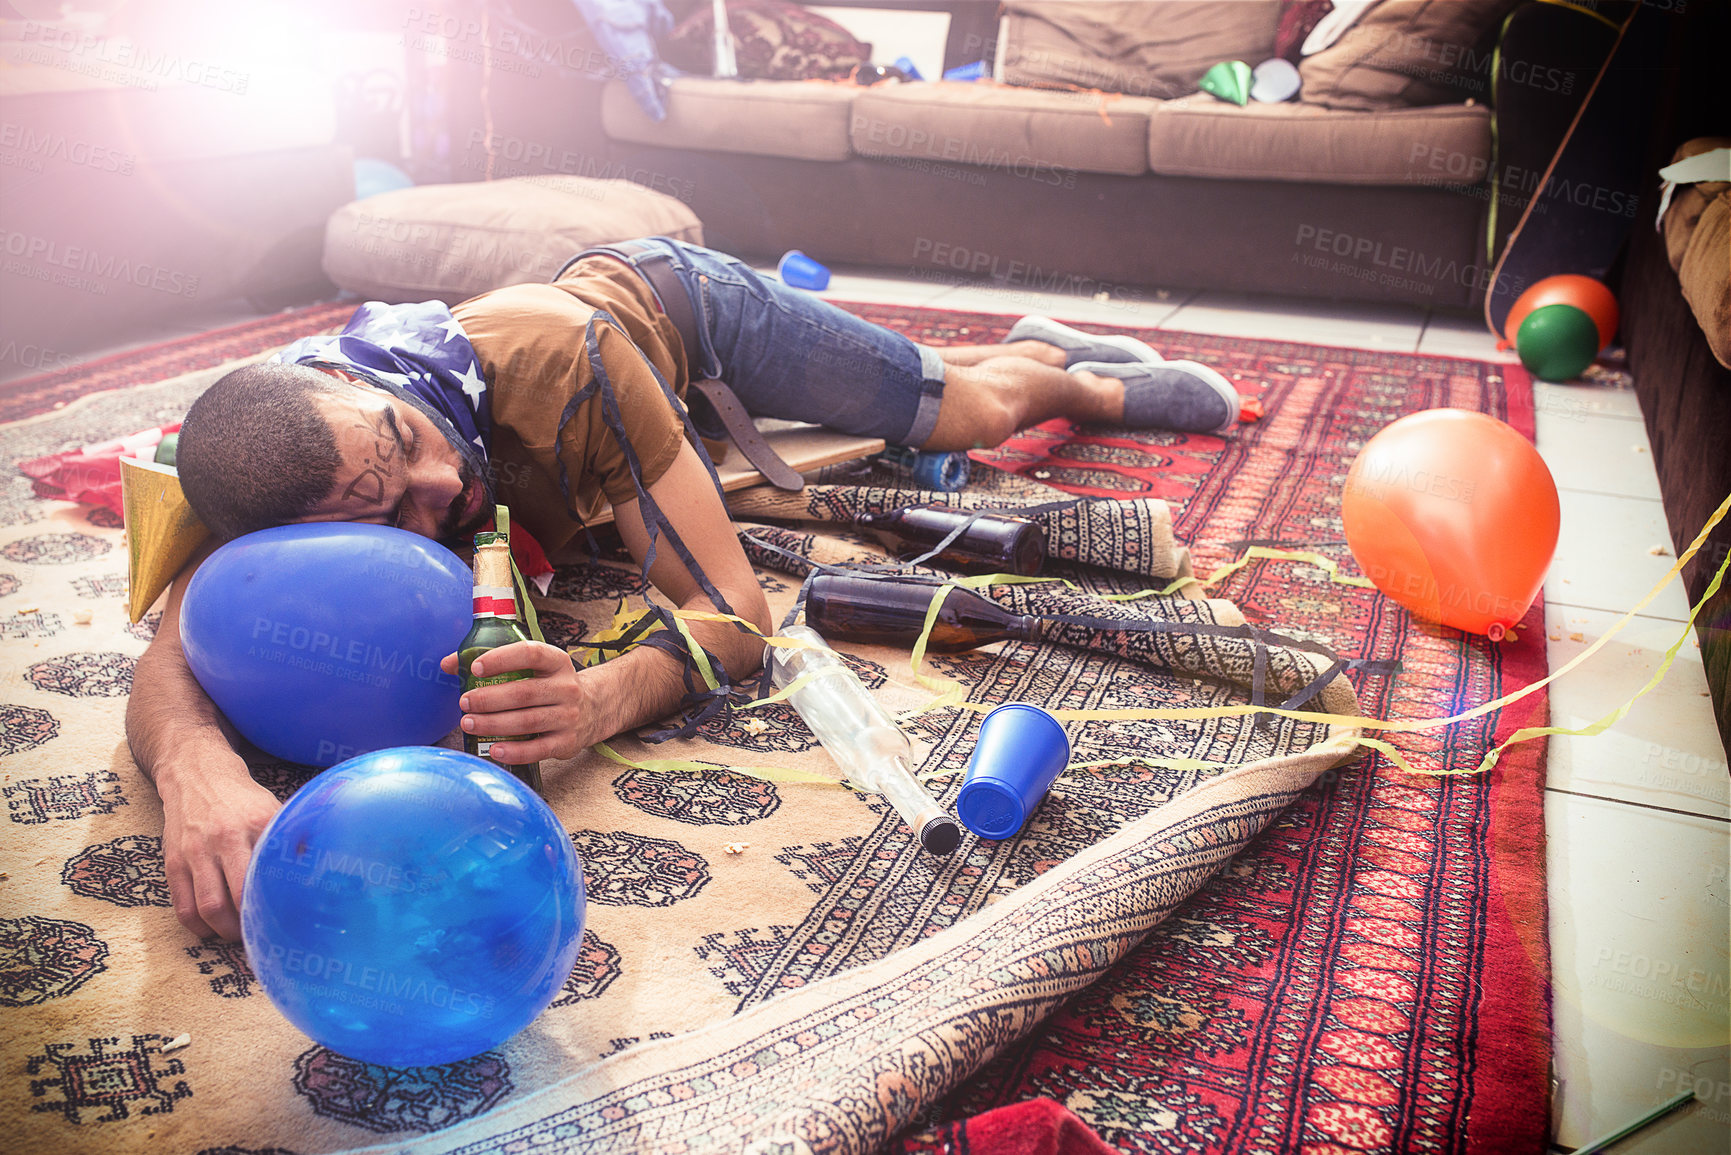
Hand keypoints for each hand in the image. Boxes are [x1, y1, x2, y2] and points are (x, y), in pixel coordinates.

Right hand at [158, 762, 280, 941]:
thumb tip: (321, 866)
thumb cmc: (242, 800)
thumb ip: (290, 839)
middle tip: (259, 933)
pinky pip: (182, 907)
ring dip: (223, 931)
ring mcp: (195, 852)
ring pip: (206, 908)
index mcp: (256, 825)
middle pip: (234, 899)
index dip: (274, 906)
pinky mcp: (173, 862)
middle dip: (248, 926)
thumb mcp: (272, 810)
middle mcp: (224, 839)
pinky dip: (197, 926)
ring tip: (237, 933)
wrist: (197, 776)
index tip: (285, 921)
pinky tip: (210, 928)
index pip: (266, 876)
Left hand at [441, 641, 600, 762]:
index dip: (501, 659)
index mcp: (556, 662)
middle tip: (464, 702)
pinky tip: (493, 749)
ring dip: (493, 724)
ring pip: (527, 721)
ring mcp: (569, 716)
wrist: (594, 709)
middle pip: (524, 693)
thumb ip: (494, 662)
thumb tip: (448, 664)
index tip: (476, 668)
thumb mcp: (534, 667)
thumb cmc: (550, 685)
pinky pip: (537, 749)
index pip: (530, 654)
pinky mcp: (566, 742)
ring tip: (468, 723)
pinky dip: (514, 752)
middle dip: (489, 698)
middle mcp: (566, 688)